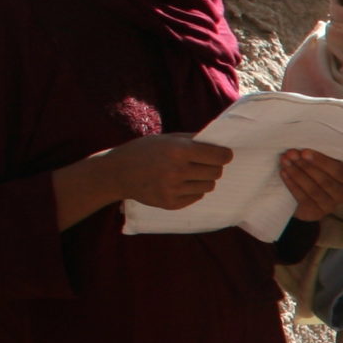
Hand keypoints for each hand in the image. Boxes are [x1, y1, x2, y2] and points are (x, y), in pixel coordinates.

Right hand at [98, 135, 233, 209]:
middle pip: (216, 172)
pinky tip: (178, 183)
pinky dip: (193, 190)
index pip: (219, 157)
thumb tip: (220, 144)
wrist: (118, 173)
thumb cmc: (145, 151)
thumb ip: (194, 140)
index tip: (224, 155)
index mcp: (179, 150)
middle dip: (213, 167)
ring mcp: (173, 189)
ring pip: (208, 186)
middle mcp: (177, 171)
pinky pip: (196, 197)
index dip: (224, 155)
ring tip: (188, 173)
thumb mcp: (168, 138)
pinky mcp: (170, 203)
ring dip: (203, 179)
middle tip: (203, 164)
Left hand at [279, 150, 342, 221]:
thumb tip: (300, 149)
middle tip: (291, 154)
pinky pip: (303, 199)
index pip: (338, 170)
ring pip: (314, 190)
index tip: (304, 152)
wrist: (303, 197)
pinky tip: (284, 174)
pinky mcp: (316, 214)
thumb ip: (315, 158)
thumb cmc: (313, 174)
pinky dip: (292, 185)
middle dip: (305, 166)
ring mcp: (329, 206)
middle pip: (325, 181)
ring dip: (297, 174)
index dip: (321, 161)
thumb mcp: (319, 165)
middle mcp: (341, 194)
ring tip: (285, 162)